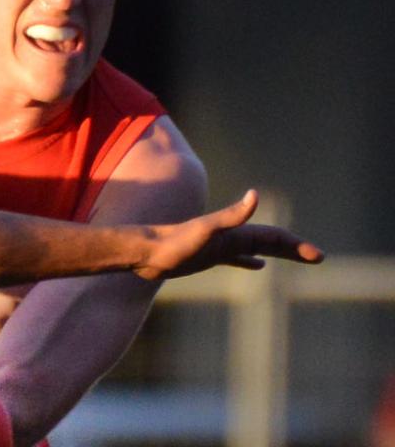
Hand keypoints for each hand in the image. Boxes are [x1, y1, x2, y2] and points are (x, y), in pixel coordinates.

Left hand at [135, 189, 324, 279]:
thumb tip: (255, 194)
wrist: (143, 251)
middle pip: (269, 241)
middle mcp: (228, 237)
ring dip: (277, 252)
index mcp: (233, 232)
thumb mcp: (205, 230)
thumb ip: (231, 215)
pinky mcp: (206, 257)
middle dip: (293, 249)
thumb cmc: (172, 243)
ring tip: (295, 257)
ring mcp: (218, 247)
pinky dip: (249, 261)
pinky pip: (236, 259)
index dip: (295, 245)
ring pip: (255, 249)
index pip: (273, 237)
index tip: (317, 256)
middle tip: (317, 258)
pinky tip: (258, 266)